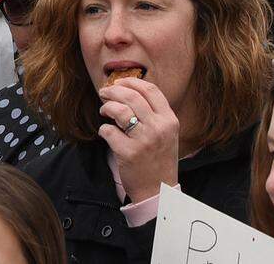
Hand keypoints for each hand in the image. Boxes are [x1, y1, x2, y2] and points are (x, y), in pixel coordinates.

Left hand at [97, 77, 179, 202]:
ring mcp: (145, 141)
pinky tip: (107, 133)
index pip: (150, 89)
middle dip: (112, 91)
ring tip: (104, 111)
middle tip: (104, 93)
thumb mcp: (166, 134)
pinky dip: (103, 130)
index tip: (118, 82)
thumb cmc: (158, 159)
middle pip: (131, 96)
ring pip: (118, 110)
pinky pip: (108, 130)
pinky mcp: (129, 153)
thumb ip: (152, 113)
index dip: (131, 81)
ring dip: (106, 107)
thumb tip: (126, 88)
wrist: (158, 192)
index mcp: (170, 121)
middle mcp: (159, 128)